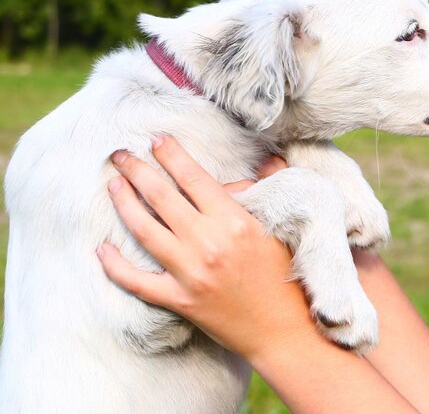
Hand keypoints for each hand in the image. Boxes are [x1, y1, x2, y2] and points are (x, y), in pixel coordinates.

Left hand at [97, 136, 313, 362]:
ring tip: (113, 186)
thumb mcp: (281, 227)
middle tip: (120, 155)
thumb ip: (271, 190)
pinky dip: (115, 265)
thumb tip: (267, 160)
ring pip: (145, 230)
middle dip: (137, 171)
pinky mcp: (180, 300)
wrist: (284, 328)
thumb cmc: (286, 274)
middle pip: (162, 197)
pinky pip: (137, 281)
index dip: (172, 155)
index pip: (194, 178)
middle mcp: (209, 243)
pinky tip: (102, 248)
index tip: (156, 140)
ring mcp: (191, 273)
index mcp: (235, 220)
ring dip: (124, 205)